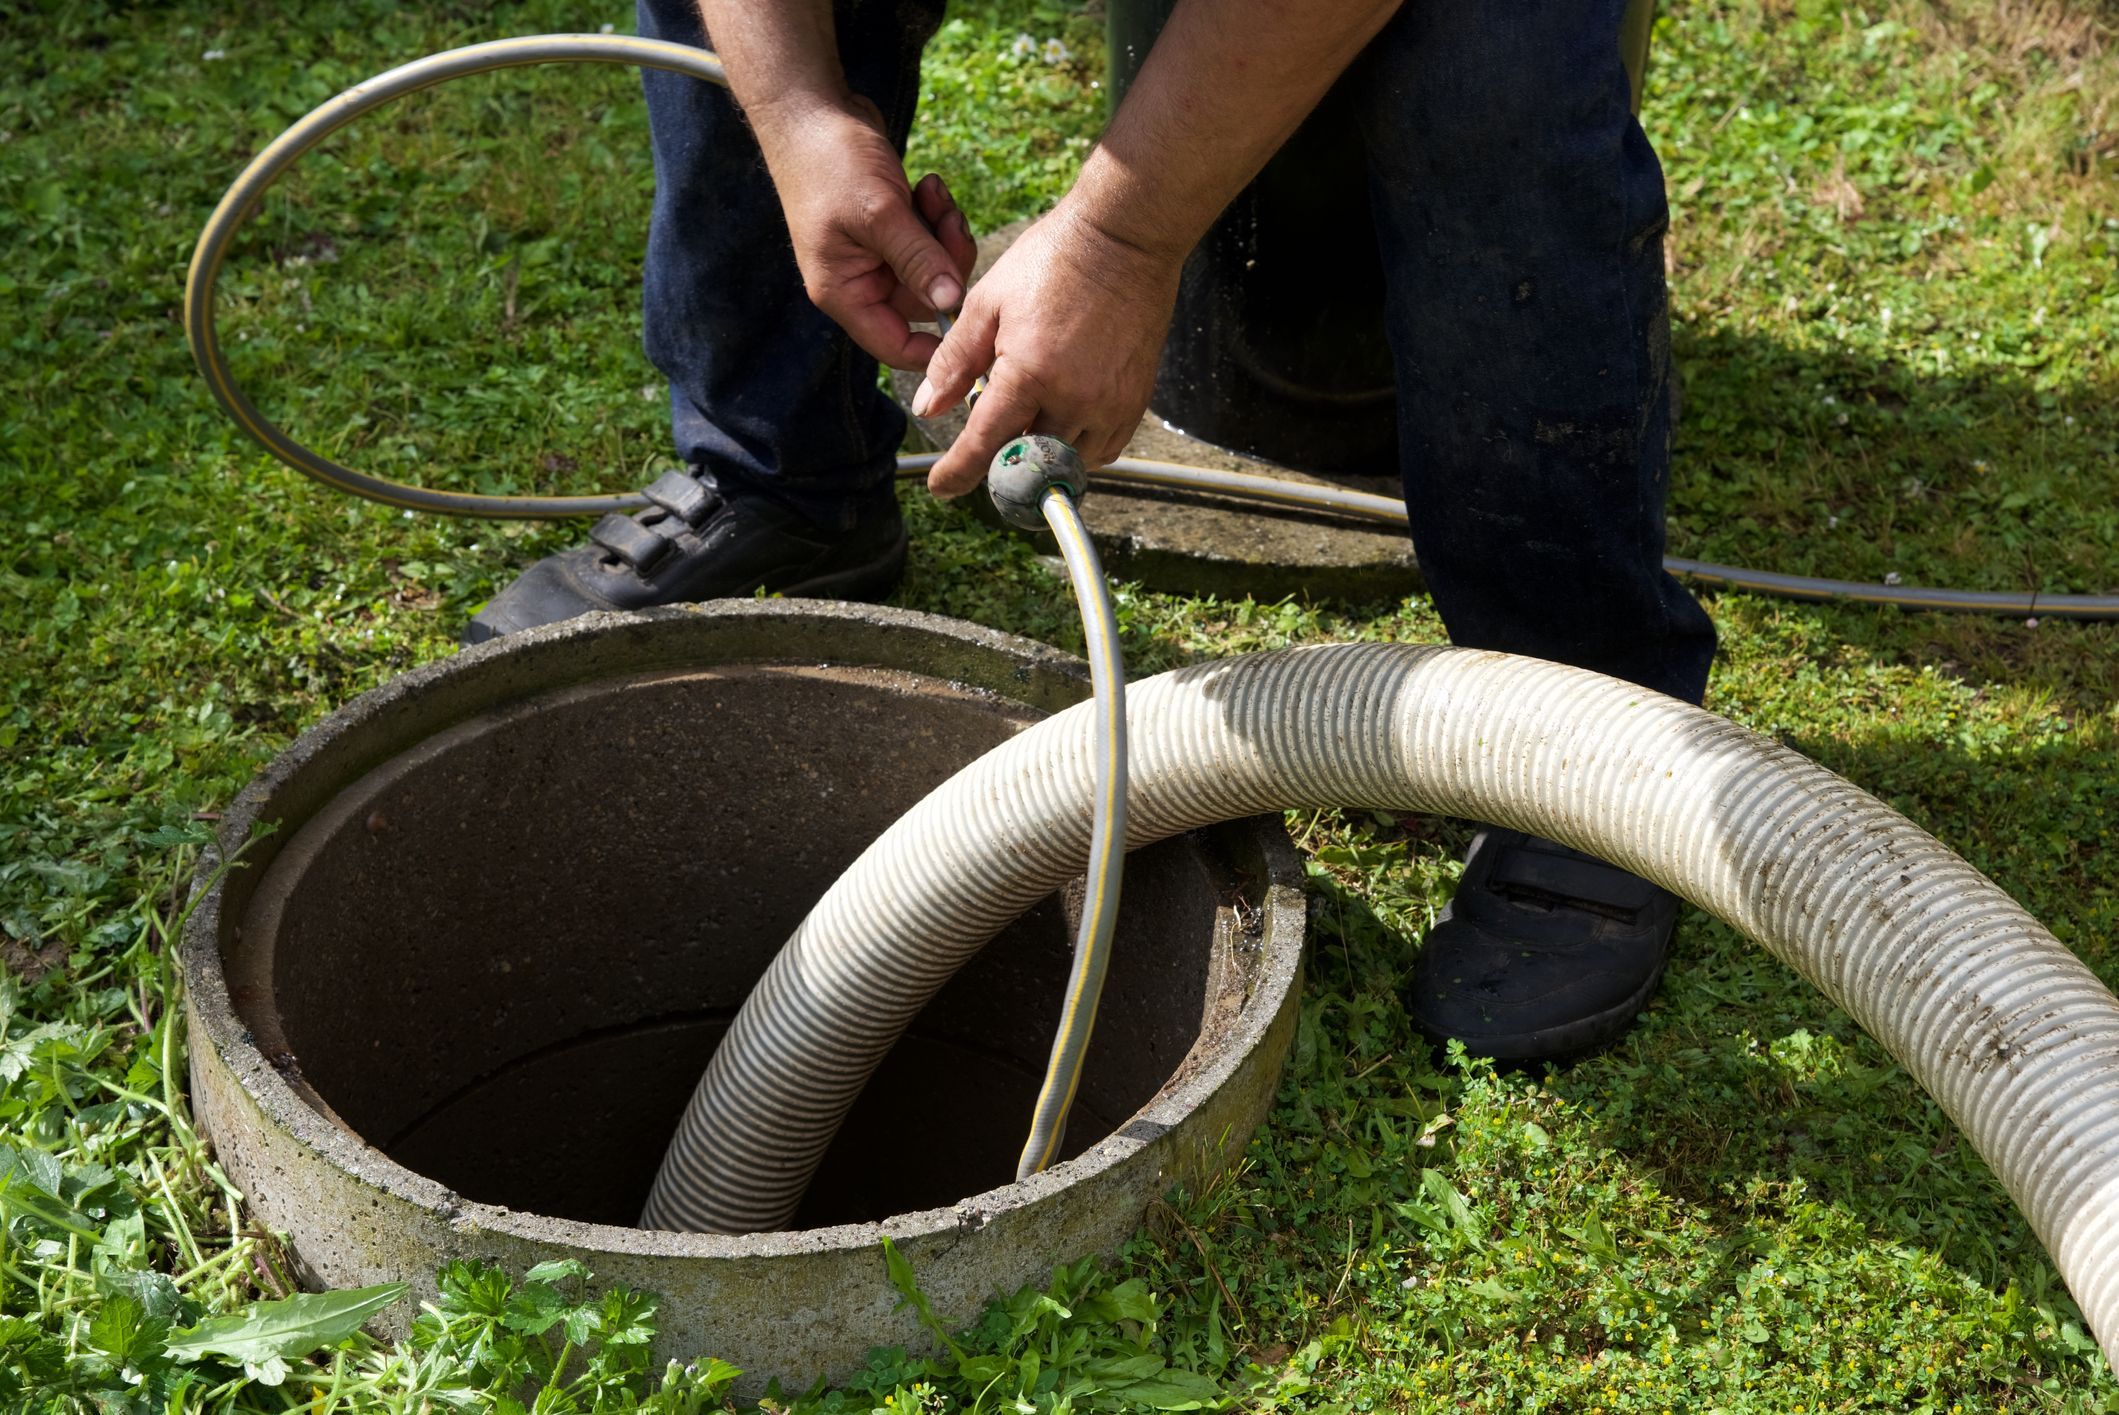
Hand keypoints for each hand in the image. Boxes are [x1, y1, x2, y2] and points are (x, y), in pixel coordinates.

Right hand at [755, 96, 976, 369]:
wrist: (811, 108)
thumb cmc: (831, 160)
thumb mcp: (880, 213)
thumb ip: (918, 260)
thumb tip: (951, 304)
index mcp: (844, 292)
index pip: (894, 346)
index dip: (934, 347)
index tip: (970, 324)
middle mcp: (859, 281)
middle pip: (924, 303)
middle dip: (946, 264)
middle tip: (950, 221)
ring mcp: (875, 255)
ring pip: (932, 269)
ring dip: (944, 233)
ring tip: (935, 193)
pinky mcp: (891, 230)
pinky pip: (929, 241)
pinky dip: (936, 216)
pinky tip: (928, 185)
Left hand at [911, 202, 1182, 497]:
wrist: (1124, 238)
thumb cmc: (1052, 261)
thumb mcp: (987, 303)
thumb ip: (953, 361)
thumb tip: (928, 408)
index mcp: (1029, 372)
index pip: (985, 444)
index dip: (958, 473)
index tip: (941, 487)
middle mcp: (1073, 398)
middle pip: (1028, 462)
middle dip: (1002, 461)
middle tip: (987, 444)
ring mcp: (1110, 403)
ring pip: (1068, 462)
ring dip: (1042, 456)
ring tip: (1027, 423)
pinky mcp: (1135, 401)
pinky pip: (1103, 449)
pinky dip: (1077, 448)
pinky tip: (1062, 422)